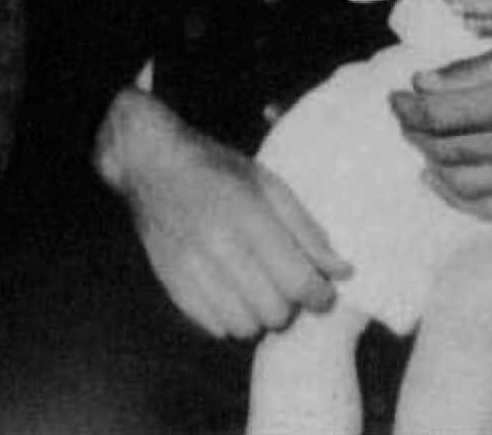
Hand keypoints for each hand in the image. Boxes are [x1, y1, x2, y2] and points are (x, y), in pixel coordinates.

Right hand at [95, 89, 350, 339]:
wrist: (150, 163)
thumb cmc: (217, 169)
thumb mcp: (269, 184)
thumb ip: (307, 230)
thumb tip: (341, 273)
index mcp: (248, 217)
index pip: (299, 283)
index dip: (321, 295)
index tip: (322, 291)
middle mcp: (217, 246)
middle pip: (275, 312)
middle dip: (290, 305)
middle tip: (286, 286)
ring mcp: (190, 268)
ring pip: (245, 327)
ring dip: (260, 315)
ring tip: (258, 291)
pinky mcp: (170, 283)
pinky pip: (214, 327)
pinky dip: (229, 317)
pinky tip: (230, 292)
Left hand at [389, 36, 491, 217]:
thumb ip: (471, 71)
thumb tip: (421, 83)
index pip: (439, 116)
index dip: (406, 108)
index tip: (395, 96)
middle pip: (443, 149)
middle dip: (412, 131)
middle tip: (404, 114)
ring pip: (460, 183)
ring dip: (429, 162)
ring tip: (421, 140)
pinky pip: (490, 209)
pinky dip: (454, 198)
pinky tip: (437, 179)